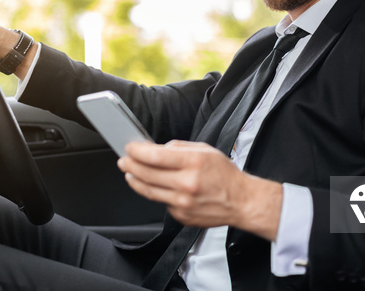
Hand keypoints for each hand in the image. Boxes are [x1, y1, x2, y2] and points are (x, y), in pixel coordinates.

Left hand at [117, 140, 282, 240]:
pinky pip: (161, 202)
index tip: (130, 147)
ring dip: (135, 180)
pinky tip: (155, 186)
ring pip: (149, 191)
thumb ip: (179, 148)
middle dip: (131, 165)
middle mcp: (187, 183)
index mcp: (193, 162)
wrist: (241, 202)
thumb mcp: (205, 150)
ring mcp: (183, 202)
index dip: (137, 151)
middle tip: (124, 160)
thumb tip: (158, 149)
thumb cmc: (225, 175)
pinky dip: (155, 193)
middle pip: (147, 174)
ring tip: (130, 173)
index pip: (155, 156)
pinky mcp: (181, 216)